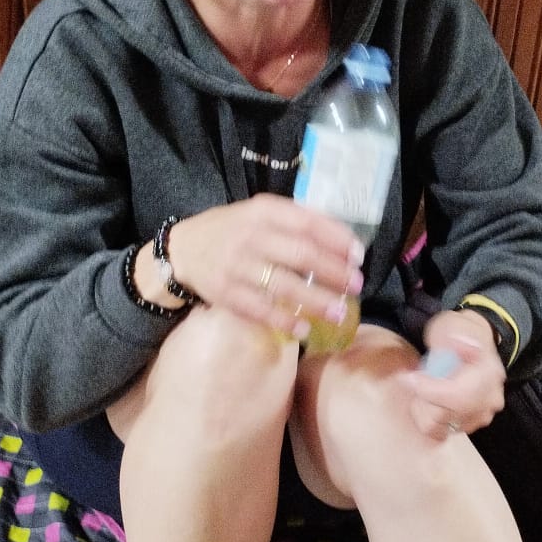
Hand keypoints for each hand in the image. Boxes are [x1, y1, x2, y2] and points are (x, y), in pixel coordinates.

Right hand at [165, 201, 363, 338]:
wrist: (183, 250)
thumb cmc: (232, 230)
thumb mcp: (258, 213)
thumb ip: (294, 220)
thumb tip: (343, 239)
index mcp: (262, 211)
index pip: (307, 222)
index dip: (337, 239)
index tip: (358, 255)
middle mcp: (250, 236)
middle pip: (301, 254)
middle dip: (334, 271)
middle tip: (357, 285)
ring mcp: (236, 266)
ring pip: (284, 285)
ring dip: (316, 301)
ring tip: (341, 311)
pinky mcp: (225, 293)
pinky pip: (260, 310)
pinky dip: (284, 322)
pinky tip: (304, 330)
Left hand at [399, 309, 503, 439]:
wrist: (472, 344)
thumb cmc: (458, 334)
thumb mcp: (450, 326)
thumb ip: (451, 335)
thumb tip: (459, 344)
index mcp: (488, 372)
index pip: (456, 394)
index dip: (428, 390)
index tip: (408, 377)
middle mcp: (489, 398)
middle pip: (445, 413)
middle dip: (424, 397)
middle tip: (417, 378)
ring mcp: (482, 414)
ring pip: (440, 425)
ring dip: (425, 407)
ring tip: (425, 387)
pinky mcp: (470, 425)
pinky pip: (440, 431)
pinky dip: (430, 417)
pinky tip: (430, 400)